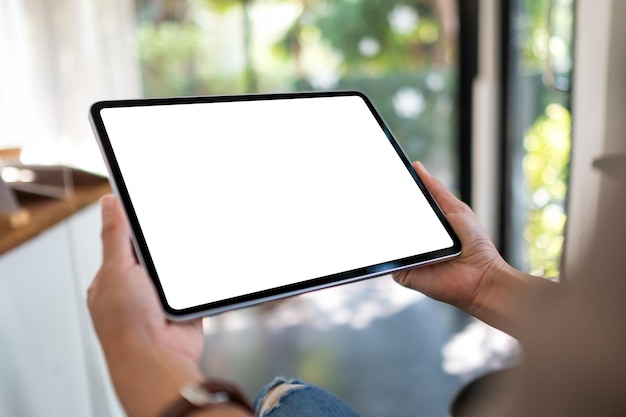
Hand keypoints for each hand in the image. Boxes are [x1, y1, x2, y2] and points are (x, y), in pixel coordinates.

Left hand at [88, 195, 217, 416]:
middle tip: (175, 226)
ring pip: (176, 269)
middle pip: (154, 254)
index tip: (150, 204)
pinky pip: (194, 286)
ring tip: (188, 253)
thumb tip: (109, 203)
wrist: (156, 358)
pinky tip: (201, 272)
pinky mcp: (183, 308)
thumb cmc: (126, 324)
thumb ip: (115, 236)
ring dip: (183, 263)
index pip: (124, 242)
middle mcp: (136, 290)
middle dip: (164, 245)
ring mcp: (160, 300)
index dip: (136, 225)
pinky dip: (199, 280)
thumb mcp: (116, 269)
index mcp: (112, 279)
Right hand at [393, 162, 554, 335]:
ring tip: (382, 217)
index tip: (384, 179)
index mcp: (424, 226)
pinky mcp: (403, 273)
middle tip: (378, 196)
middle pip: (391, 223)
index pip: (402, 208)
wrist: (481, 277)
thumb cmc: (475, 245)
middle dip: (384, 211)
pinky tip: (392, 241)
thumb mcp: (456, 209)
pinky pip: (389, 261)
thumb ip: (436, 190)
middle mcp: (413, 241)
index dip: (392, 196)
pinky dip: (388, 252)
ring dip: (384, 230)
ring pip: (387, 242)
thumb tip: (418, 167)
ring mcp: (407, 257)